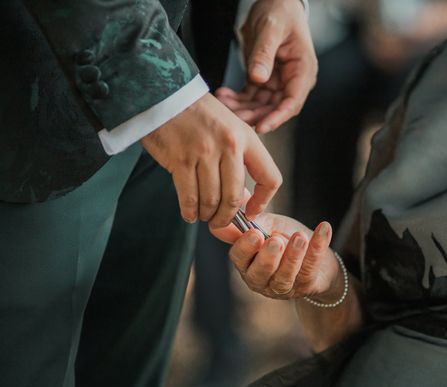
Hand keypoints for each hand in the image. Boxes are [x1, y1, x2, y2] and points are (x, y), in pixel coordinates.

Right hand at [141, 93, 281, 226]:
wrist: (165, 93)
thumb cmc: (198, 113)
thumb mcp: (230, 126)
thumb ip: (239, 156)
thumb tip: (241, 196)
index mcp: (247, 137)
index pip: (269, 177)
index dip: (263, 201)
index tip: (252, 211)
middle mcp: (229, 145)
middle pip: (235, 197)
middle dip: (227, 217)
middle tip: (220, 222)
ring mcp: (204, 153)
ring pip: (211, 200)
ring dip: (207, 215)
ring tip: (204, 215)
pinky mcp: (180, 160)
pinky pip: (189, 197)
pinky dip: (190, 211)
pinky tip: (190, 213)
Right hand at [211, 212, 341, 301]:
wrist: (318, 256)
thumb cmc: (287, 239)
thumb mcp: (270, 227)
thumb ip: (255, 221)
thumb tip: (237, 208)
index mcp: (247, 263)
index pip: (239, 258)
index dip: (245, 247)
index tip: (255, 233)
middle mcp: (261, 279)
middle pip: (259, 273)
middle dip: (267, 257)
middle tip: (275, 241)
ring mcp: (284, 286)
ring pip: (285, 276)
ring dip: (293, 256)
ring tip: (300, 237)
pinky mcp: (307, 285)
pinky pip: (311, 268)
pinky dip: (318, 247)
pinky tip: (324, 229)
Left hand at [215, 0, 316, 132]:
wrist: (275, 1)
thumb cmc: (280, 10)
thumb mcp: (271, 29)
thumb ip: (264, 54)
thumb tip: (258, 78)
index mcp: (302, 70)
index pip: (292, 102)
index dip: (277, 117)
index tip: (261, 127)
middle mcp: (292, 80)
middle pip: (275, 107)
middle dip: (254, 115)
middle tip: (234, 118)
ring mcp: (278, 82)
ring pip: (261, 105)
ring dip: (243, 108)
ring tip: (224, 103)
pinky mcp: (264, 80)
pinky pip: (251, 95)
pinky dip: (238, 98)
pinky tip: (224, 96)